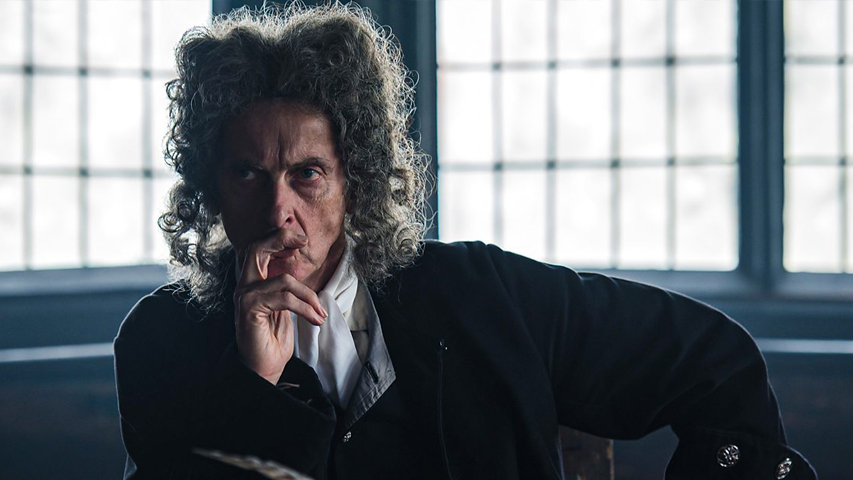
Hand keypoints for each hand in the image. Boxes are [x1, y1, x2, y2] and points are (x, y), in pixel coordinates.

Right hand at [232, 230, 327, 383]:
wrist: (264, 368)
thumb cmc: (274, 339)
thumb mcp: (284, 306)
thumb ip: (285, 287)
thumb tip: (298, 267)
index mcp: (251, 283)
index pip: (258, 249)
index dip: (278, 238)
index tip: (301, 240)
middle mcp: (244, 286)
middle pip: (257, 249)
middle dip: (282, 240)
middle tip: (303, 242)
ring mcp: (244, 297)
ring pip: (284, 280)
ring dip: (310, 296)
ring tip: (320, 312)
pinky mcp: (250, 309)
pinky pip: (285, 299)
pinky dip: (306, 308)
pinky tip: (315, 319)